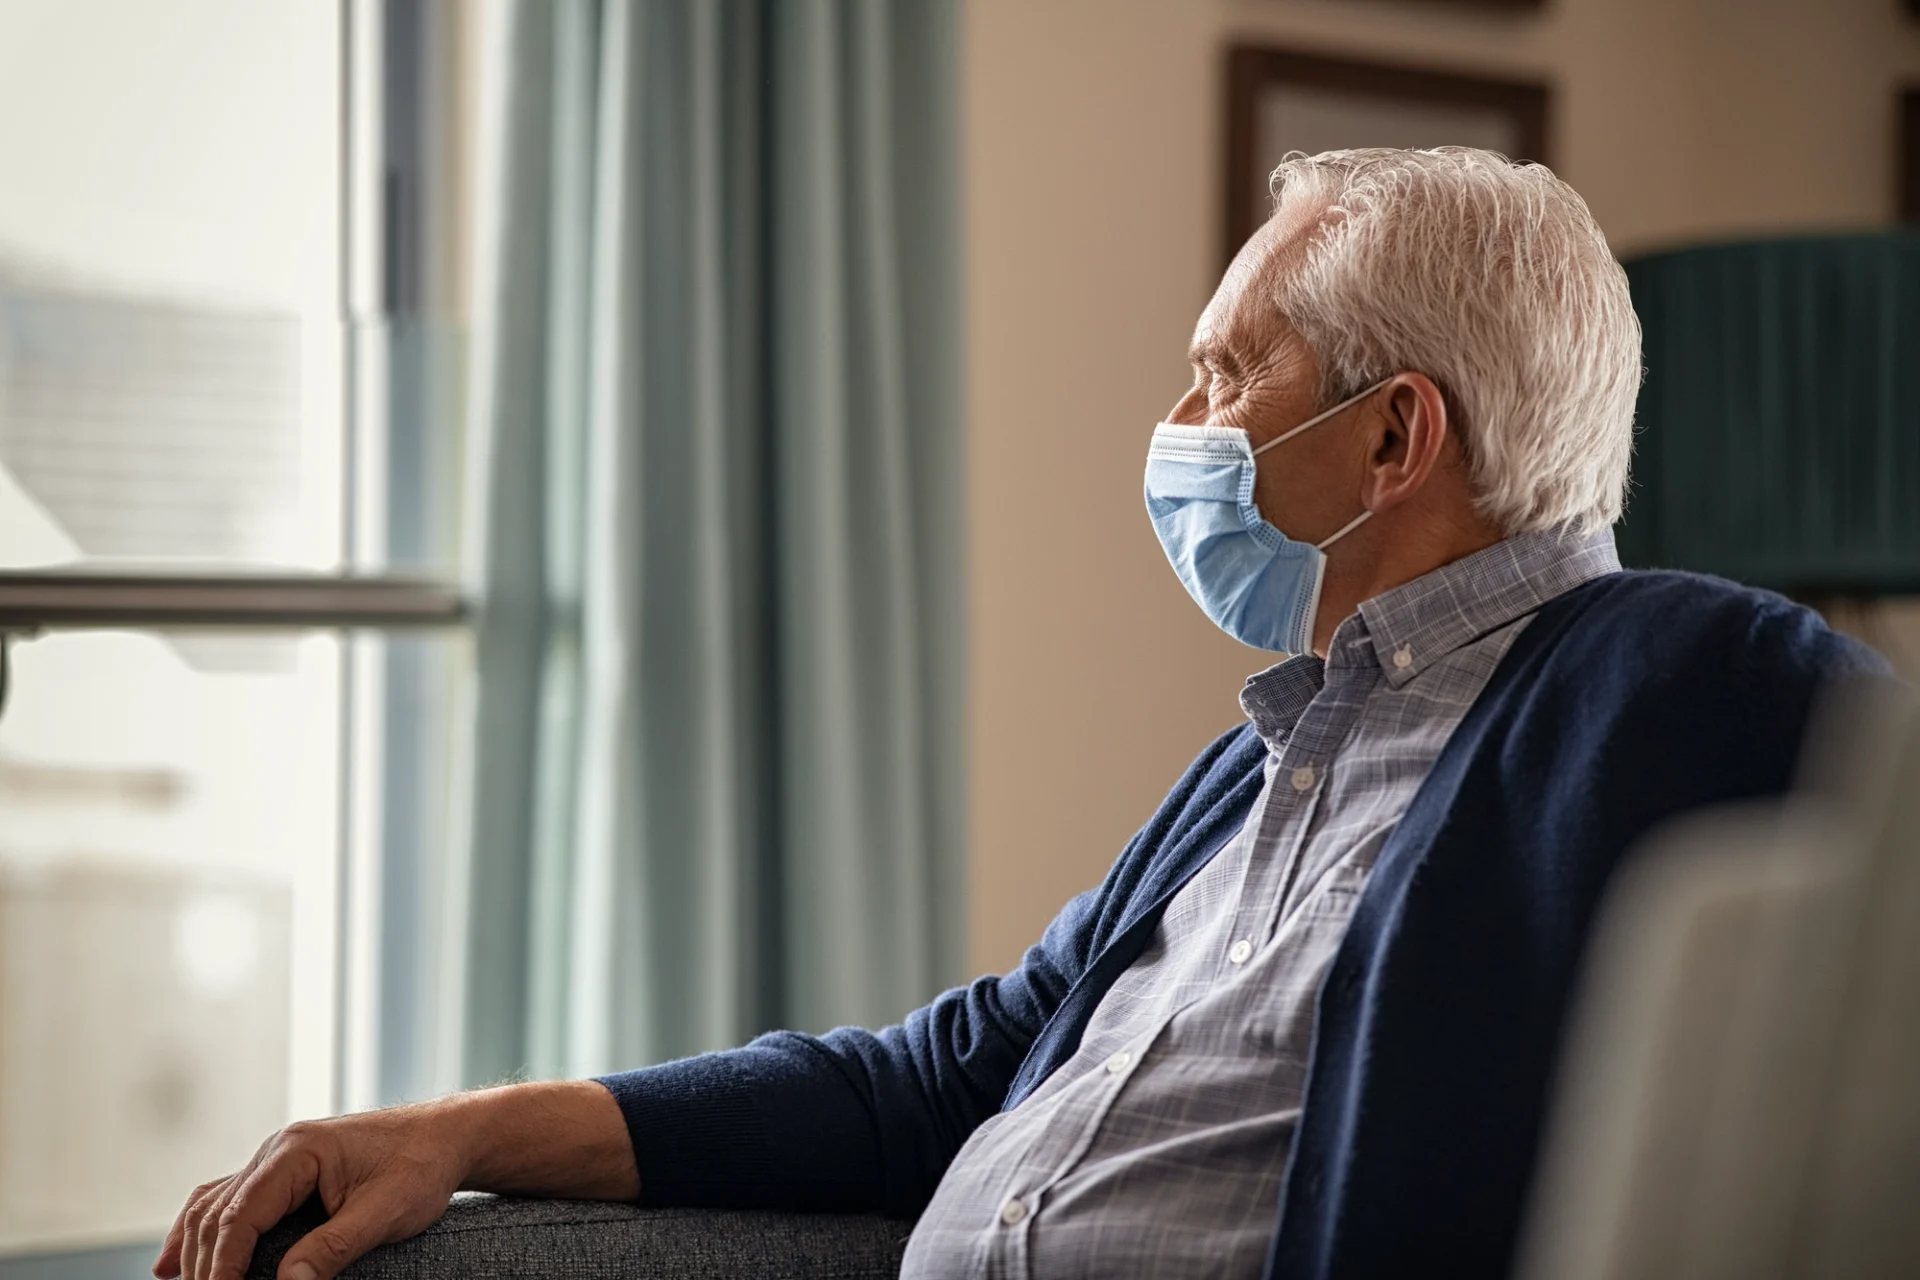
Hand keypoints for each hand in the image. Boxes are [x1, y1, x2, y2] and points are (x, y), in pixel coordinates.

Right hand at [152, 1081, 638, 1279]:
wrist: (448, 1135)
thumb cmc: (422, 1166)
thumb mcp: (384, 1212)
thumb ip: (334, 1247)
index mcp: (298, 1151)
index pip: (240, 1215)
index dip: (221, 1264)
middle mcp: (278, 1149)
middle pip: (217, 1212)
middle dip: (201, 1263)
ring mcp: (278, 1158)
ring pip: (213, 1205)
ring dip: (190, 1248)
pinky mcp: (286, 1172)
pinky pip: (228, 1200)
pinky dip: (201, 1231)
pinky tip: (178, 1262)